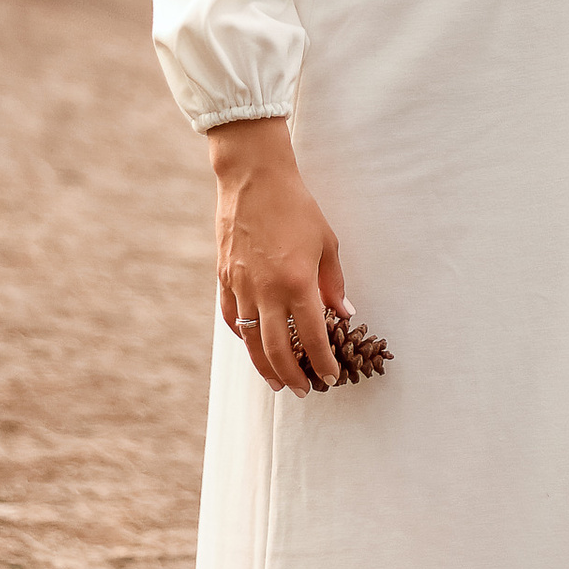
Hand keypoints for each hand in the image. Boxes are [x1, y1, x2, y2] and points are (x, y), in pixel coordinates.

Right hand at [206, 118, 349, 395]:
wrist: (254, 178)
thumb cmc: (296, 206)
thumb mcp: (327, 242)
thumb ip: (334, 282)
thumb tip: (344, 313)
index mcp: (297, 283)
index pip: (313, 337)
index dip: (322, 362)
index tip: (331, 375)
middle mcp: (266, 291)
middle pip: (278, 350)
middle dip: (292, 376)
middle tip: (303, 390)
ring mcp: (241, 286)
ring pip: (251, 341)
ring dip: (265, 367)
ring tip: (276, 383)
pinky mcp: (224, 278)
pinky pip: (233, 318)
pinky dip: (243, 336)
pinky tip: (253, 345)